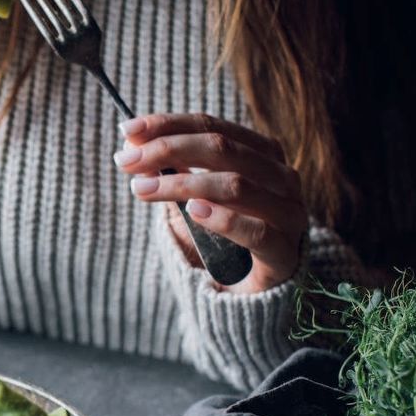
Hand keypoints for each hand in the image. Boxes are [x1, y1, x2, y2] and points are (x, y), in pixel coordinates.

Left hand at [113, 112, 307, 293]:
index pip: (212, 126)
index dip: (168, 125)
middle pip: (222, 148)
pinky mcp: (285, 252)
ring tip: (143, 189)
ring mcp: (288, 213)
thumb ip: (170, 170)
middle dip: (168, 149)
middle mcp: (281, 176)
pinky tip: (193, 211)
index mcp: (261, 153)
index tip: (128, 129)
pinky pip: (256, 232)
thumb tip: (131, 142)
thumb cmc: (225, 236)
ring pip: (235, 185)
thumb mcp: (194, 198)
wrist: (255, 290)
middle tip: (127, 161)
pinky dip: (223, 219)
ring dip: (182, 184)